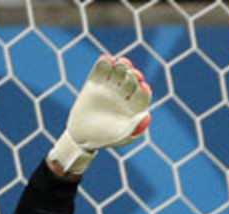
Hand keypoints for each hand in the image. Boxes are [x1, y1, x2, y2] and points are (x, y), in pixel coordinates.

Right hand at [48, 55, 151, 175]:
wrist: (81, 136)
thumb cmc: (105, 139)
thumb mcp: (121, 136)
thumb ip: (134, 127)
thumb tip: (146, 115)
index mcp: (134, 106)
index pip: (142, 94)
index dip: (142, 89)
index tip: (142, 86)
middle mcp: (123, 94)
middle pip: (131, 80)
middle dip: (132, 75)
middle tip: (130, 72)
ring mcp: (109, 87)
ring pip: (118, 72)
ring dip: (122, 65)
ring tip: (120, 63)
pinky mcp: (94, 82)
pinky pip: (101, 69)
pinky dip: (104, 63)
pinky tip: (107, 59)